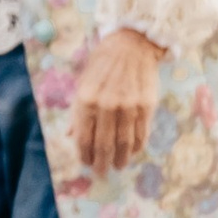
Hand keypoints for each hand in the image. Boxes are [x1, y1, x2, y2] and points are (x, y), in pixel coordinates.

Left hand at [67, 27, 165, 174]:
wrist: (131, 44)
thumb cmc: (102, 64)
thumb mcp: (82, 83)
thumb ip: (77, 111)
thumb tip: (71, 136)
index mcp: (86, 99)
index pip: (83, 137)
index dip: (84, 154)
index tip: (85, 163)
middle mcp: (106, 105)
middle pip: (103, 144)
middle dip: (101, 162)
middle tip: (101, 173)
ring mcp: (128, 106)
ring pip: (124, 143)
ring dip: (121, 158)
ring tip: (118, 166)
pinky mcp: (146, 106)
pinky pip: (141, 133)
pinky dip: (137, 146)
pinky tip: (133, 151)